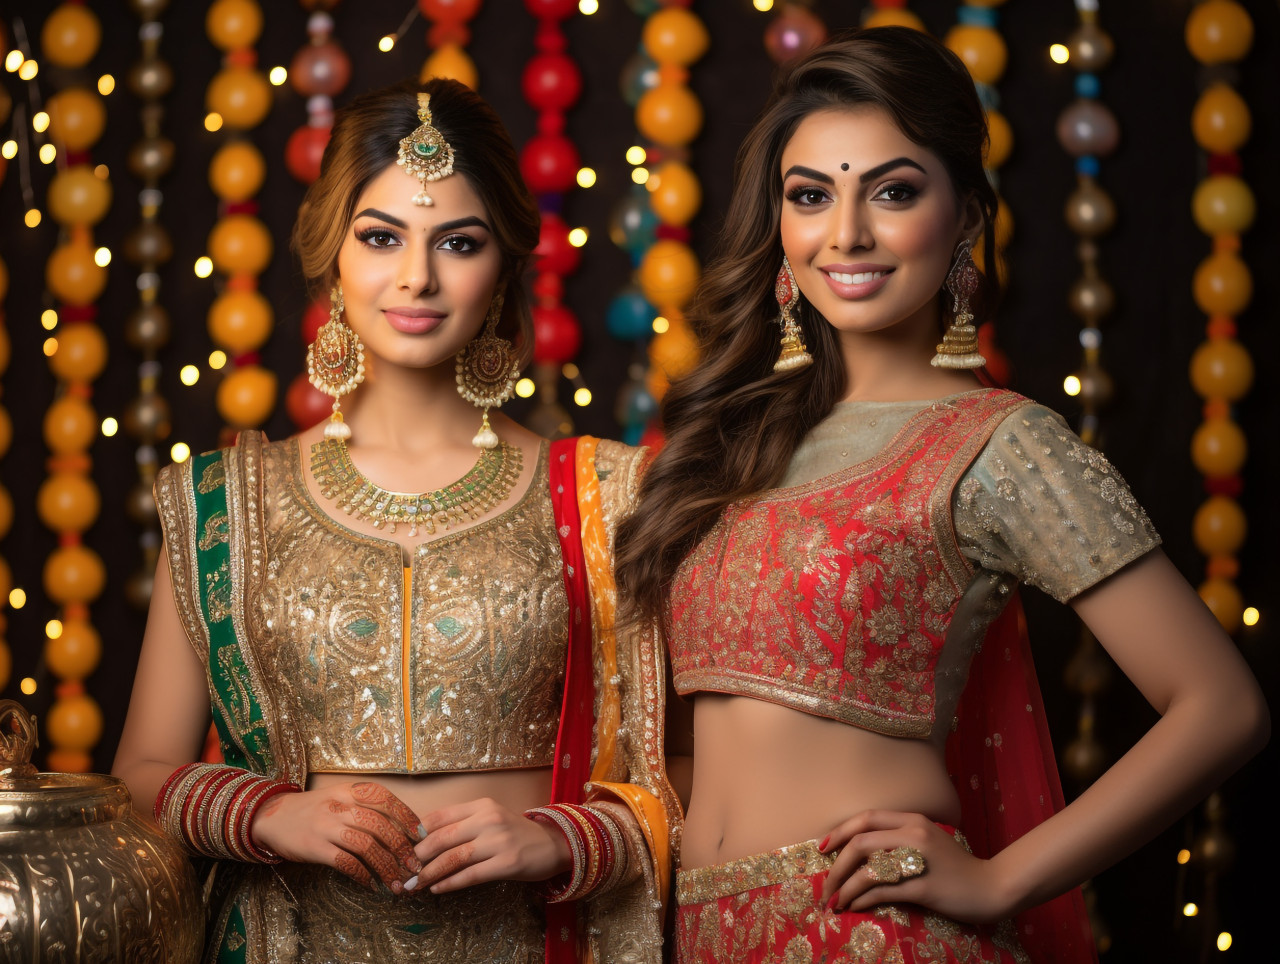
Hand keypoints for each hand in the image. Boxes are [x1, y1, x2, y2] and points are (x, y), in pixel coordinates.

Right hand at [250, 781, 424, 892]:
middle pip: (380, 825)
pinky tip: (371, 885)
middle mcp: (339, 805)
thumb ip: (365, 807)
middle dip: (402, 848)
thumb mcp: (339, 797)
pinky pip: (345, 862)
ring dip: (386, 866)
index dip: (407, 817)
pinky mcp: (314, 847)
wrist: (270, 816)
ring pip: (366, 845)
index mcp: (349, 790)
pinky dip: (362, 875)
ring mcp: (326, 826)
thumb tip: (401, 829)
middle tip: (414, 866)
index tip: (420, 835)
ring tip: (397, 882)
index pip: (385, 799)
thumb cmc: (313, 809)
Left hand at [409, 797, 571, 893]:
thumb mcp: (490, 818)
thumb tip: (423, 839)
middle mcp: (489, 819)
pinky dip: (450, 883)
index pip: (440, 816)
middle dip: (418, 857)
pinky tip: (438, 889)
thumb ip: (463, 824)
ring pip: (454, 858)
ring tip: (415, 884)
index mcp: (482, 805)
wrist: (554, 843)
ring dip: (430, 874)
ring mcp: (499, 841)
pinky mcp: (507, 863)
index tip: (401, 847)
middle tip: (404, 870)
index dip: (416, 833)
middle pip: (443, 838)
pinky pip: (470, 875)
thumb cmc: (515, 833)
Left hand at [819, 810, 1016, 923]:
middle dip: (835, 865)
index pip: (866, 818)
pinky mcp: (923, 887)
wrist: (991, 886)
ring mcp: (919, 861)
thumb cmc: (955, 867)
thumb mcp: (927, 842)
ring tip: (835, 902)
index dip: (839, 831)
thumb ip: (898, 840)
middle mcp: (914, 834)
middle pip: (860, 843)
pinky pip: (882, 892)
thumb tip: (858, 854)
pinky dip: (861, 899)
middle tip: (825, 885)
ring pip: (867, 870)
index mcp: (912, 820)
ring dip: (844, 888)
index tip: (822, 848)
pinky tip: (854, 907)